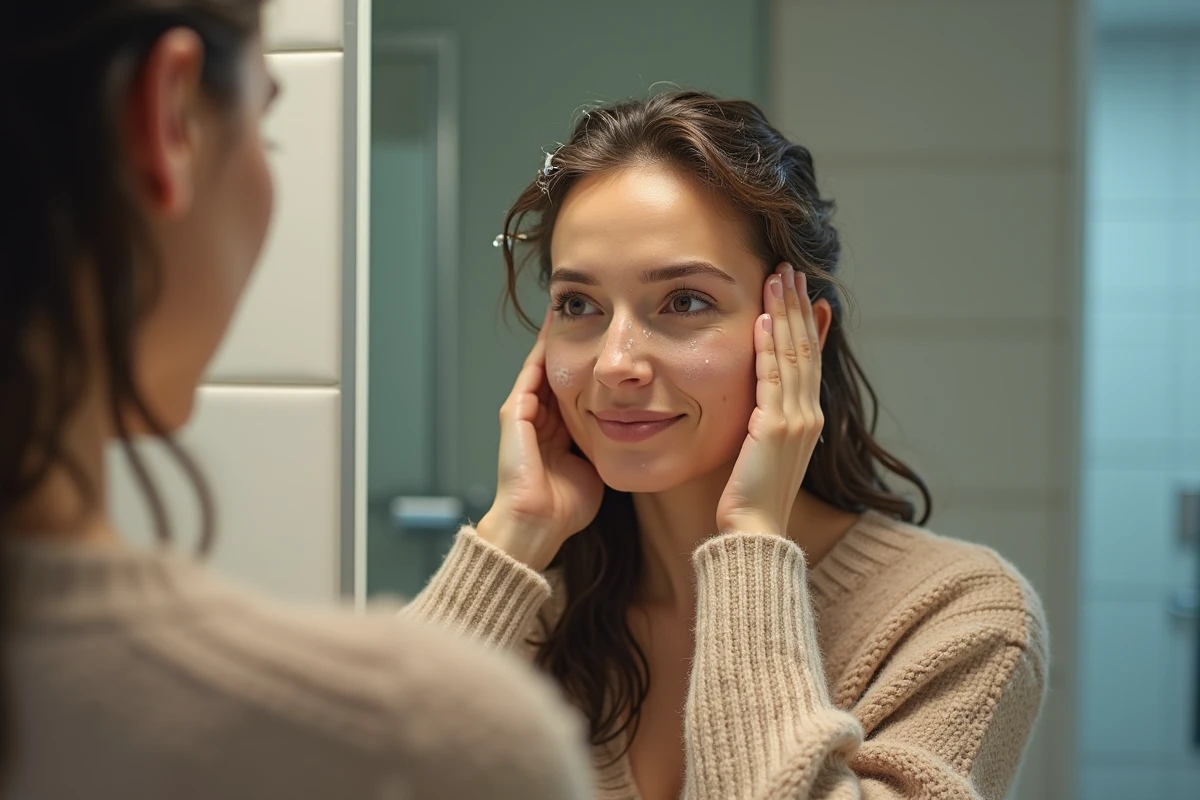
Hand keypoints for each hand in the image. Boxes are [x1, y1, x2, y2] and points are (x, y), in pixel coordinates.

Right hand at [477, 310, 604, 569]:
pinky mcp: (515, 412)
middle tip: (594, 308)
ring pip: (544, 363)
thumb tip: (642, 433)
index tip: (610, 337)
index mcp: (557, 429)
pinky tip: (557, 326)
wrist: (537, 524)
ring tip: (573, 306)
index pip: (576, 384)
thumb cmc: (566, 506)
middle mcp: (538, 416)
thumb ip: (610, 445)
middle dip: (577, 340)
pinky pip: (532, 372)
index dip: (592, 362)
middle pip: (559, 367)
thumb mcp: (597, 465)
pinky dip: (544, 349)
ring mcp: (524, 412)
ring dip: (558, 337)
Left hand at [715, 263, 822, 536]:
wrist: (754, 531)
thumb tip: (756, 405)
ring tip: (780, 279)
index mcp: (806, 420)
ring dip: (786, 313)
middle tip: (790, 270)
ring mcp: (796, 420)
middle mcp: (808, 415)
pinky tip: (764, 319)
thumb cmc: (749, 499)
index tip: (802, 293)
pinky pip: (773, 377)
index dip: (807, 323)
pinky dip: (770, 345)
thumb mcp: (759, 451)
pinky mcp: (777, 428)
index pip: (809, 359)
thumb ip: (762, 422)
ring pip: (794, 355)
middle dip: (798, 306)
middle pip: (806, 348)